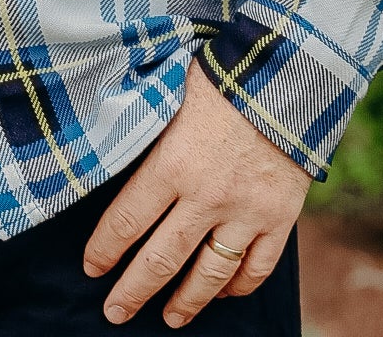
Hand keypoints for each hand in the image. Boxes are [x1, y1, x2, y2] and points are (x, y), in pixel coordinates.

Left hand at [82, 57, 310, 326]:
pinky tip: (221, 293)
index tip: (92, 268)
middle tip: (114, 312)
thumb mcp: (171, 92)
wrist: (290, 70)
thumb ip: (146, 127)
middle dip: (133, 292)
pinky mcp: (280, 218)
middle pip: (161, 260)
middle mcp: (206, 197)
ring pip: (209, 276)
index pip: (126, 222)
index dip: (104, 250)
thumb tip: (107, 139)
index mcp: (172, 164)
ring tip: (169, 318)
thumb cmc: (221, 74)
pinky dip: (237, 287)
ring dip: (185, 302)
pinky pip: (256, 268)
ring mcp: (246, 213)